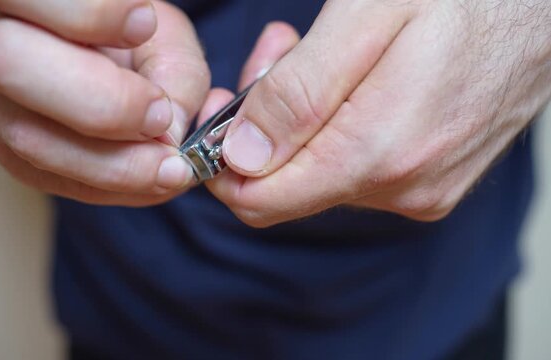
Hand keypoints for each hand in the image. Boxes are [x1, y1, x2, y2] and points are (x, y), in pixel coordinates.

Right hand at [0, 0, 209, 205]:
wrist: (104, 67)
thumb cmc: (132, 41)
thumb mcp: (164, 39)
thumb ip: (175, 74)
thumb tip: (168, 136)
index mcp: (22, 1)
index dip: (85, 15)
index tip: (144, 25)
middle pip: (9, 65)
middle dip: (101, 103)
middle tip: (160, 117)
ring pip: (30, 141)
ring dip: (113, 163)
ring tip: (169, 166)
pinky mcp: (13, 157)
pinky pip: (57, 182)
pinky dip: (114, 187)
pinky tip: (151, 178)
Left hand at [206, 1, 550, 226]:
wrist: (541, 5)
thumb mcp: (365, 18)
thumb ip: (299, 95)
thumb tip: (242, 159)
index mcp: (379, 151)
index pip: (262, 200)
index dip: (222, 160)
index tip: (219, 106)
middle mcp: (403, 187)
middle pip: (288, 186)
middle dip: (263, 125)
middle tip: (275, 54)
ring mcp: (422, 189)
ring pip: (321, 173)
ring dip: (301, 118)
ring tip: (312, 53)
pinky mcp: (433, 180)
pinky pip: (358, 168)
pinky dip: (336, 126)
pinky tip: (348, 78)